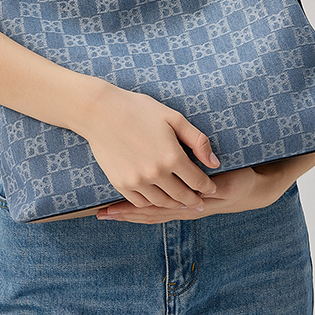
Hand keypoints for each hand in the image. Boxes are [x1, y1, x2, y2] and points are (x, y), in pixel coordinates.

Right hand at [78, 82, 220, 211]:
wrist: (100, 112)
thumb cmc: (139, 109)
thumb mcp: (173, 118)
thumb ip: (197, 141)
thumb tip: (214, 163)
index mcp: (172, 156)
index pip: (198, 181)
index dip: (208, 187)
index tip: (212, 189)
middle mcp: (156, 173)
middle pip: (182, 196)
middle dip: (194, 200)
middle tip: (200, 204)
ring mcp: (137, 181)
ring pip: (162, 202)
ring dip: (174, 204)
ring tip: (180, 202)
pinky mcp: (121, 183)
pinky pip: (141, 202)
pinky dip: (152, 203)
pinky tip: (157, 199)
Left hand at [96, 160, 293, 223]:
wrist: (252, 190)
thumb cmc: (238, 176)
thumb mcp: (229, 176)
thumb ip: (215, 180)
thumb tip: (202, 174)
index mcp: (191, 201)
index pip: (156, 208)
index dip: (133, 208)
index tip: (111, 207)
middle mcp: (185, 210)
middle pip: (149, 215)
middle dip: (125, 213)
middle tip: (102, 213)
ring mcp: (185, 211)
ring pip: (153, 216)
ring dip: (130, 215)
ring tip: (107, 214)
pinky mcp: (186, 208)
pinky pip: (161, 213)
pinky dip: (143, 213)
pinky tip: (129, 210)